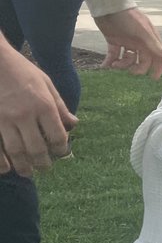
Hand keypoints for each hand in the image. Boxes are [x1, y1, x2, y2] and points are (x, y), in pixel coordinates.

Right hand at [0, 46, 76, 175]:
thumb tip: (74, 124)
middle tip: (44, 169)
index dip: (61, 148)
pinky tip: (5, 169)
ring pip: (15, 151)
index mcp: (43, 105)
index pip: (57, 135)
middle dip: (42, 162)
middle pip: (37, 148)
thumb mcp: (46, 84)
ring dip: (23, 166)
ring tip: (27, 172)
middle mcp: (25, 115)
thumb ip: (60, 106)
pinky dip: (0, 162)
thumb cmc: (21, 70)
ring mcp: (4, 119)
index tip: (62, 153)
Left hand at [95, 7, 161, 76]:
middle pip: (142, 61)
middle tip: (129, 71)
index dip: (157, 67)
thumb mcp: (142, 32)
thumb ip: (153, 45)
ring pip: (128, 60)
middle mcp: (140, 42)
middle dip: (136, 68)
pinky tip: (105, 66)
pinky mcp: (114, 41)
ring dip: (122, 65)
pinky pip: (113, 55)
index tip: (153, 78)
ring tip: (114, 64)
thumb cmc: (129, 17)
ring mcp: (127, 42)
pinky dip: (109, 62)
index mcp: (149, 40)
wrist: (109, 6)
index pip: (157, 56)